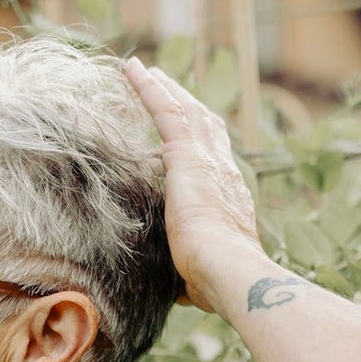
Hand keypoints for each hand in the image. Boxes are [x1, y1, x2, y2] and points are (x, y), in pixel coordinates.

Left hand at [123, 57, 262, 311]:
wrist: (228, 271)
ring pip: (184, 111)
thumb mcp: (200, 274)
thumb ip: (190, 273)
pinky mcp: (187, 157)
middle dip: (184, 102)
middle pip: (203, 124)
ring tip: (145, 71)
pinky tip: (132, 70)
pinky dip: (148, 88)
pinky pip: (165, 111)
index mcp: (228, 196)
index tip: (187, 130)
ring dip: (164, 88)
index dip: (201, 140)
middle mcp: (223, 170)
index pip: (213, 158)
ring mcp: (207, 160)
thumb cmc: (214, 283)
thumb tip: (182, 291)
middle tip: (164, 84)